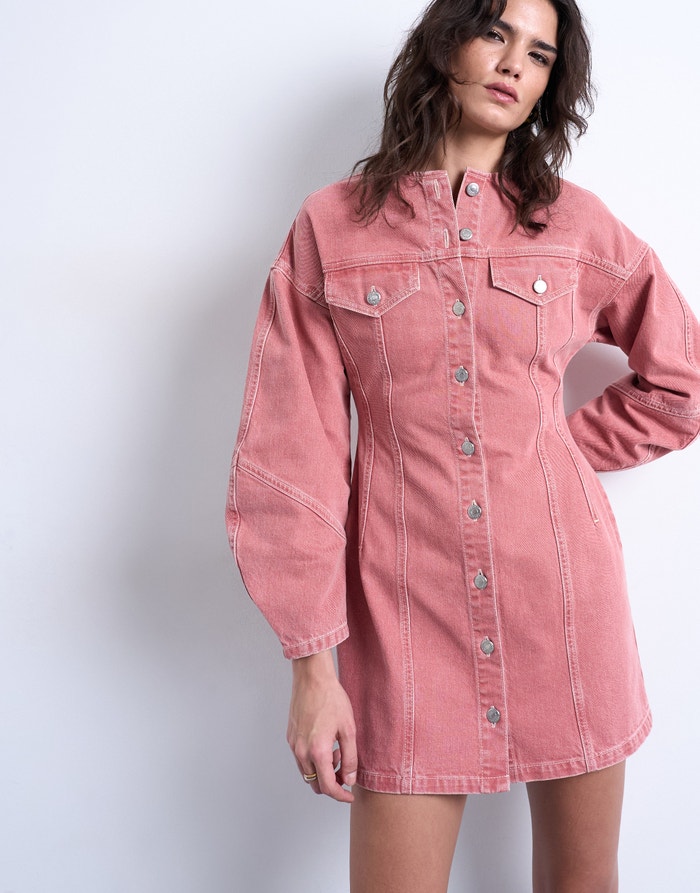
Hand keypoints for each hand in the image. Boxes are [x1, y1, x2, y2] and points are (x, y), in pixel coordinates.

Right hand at [287, 649, 356, 802]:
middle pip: (315, 784)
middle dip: (332, 783)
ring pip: (307, 772)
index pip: (328, 786)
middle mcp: (301, 751)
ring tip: (337, 751)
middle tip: (345, 771)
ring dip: (322, 771)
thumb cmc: (331, 699)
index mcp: (317, 751)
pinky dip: (313, 760)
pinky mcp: (290, 737)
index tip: (349, 795)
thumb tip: (350, 779)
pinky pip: (301, 759)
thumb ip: (350, 758)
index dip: (340, 795)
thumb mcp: (348, 729)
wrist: (312, 678)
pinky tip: (326, 744)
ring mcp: (293, 744)